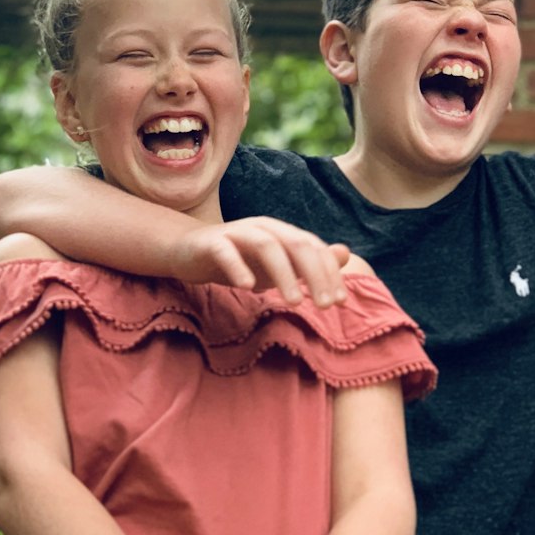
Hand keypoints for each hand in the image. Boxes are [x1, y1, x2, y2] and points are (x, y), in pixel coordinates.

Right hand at [169, 218, 350, 307]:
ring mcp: (237, 233)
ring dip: (284, 274)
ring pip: (266, 246)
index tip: (340, 303)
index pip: (313, 248)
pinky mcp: (212, 243)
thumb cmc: (239, 260)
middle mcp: (263, 228)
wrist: (190, 251)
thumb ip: (309, 262)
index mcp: (281, 233)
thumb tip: (345, 254)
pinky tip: (247, 288)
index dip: (329, 274)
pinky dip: (238, 268)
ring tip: (294, 303)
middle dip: (314, 274)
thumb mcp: (277, 265)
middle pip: (296, 244)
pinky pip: (226, 252)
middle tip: (324, 306)